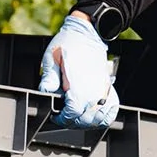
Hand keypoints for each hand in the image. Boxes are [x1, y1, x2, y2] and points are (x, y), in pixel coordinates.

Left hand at [38, 13, 119, 128]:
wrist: (88, 34)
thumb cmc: (68, 45)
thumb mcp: (52, 60)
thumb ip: (49, 79)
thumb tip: (44, 93)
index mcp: (78, 87)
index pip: (71, 115)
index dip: (61, 119)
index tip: (55, 117)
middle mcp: (94, 93)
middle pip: (84, 120)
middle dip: (72, 122)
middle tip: (62, 116)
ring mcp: (104, 92)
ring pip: (98, 119)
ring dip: (87, 122)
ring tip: (76, 117)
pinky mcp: (109, 89)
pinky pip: (111, 111)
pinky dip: (103, 118)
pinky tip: (93, 115)